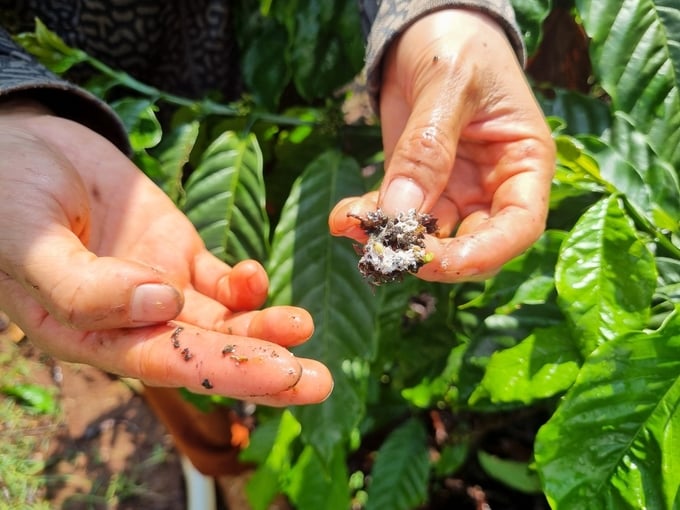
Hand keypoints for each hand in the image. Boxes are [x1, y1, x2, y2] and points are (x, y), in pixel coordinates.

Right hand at [0, 101, 331, 405]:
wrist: (25, 145)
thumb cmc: (7, 196)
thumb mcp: (27, 242)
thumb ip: (82, 286)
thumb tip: (158, 305)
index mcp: (91, 333)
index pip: (169, 363)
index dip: (229, 371)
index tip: (284, 375)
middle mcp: (132, 321)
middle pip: (207, 354)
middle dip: (265, 368)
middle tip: (318, 382)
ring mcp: (160, 287)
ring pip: (222, 321)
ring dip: (265, 327)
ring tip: (304, 325)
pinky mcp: (177, 253)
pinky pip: (218, 280)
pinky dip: (242, 284)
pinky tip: (254, 278)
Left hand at [330, 9, 554, 281]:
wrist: (429, 28)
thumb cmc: (458, 45)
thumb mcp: (448, 86)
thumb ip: (427, 149)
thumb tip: (400, 214)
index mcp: (524, 164)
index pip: (518, 227)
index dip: (480, 254)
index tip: (433, 261)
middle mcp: (492, 187)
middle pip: (471, 244)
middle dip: (427, 253)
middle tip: (383, 247)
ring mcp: (454, 190)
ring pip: (426, 236)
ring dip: (388, 238)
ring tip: (351, 225)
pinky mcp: (418, 186)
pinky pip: (396, 215)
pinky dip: (370, 219)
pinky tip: (343, 216)